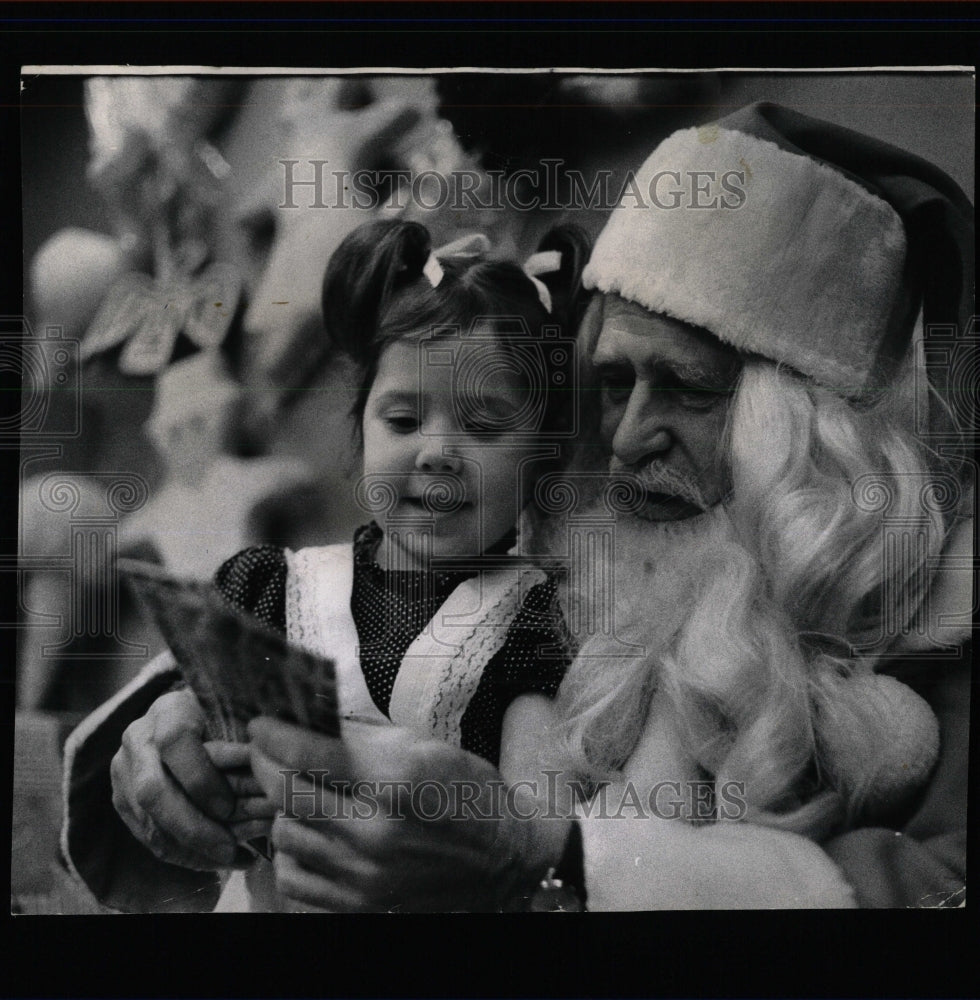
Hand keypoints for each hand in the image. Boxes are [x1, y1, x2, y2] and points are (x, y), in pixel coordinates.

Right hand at [110, 688, 271, 870]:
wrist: (181, 718)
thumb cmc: (222, 716)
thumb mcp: (236, 715)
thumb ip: (246, 740)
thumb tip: (268, 772)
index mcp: (169, 709)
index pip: (175, 741)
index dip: (201, 778)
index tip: (229, 806)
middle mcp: (139, 738)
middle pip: (152, 790)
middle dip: (192, 827)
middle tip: (228, 849)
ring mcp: (124, 770)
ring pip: (146, 819)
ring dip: (188, 848)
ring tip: (228, 859)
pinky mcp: (121, 797)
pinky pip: (146, 835)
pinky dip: (181, 853)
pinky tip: (213, 861)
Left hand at [247, 717, 571, 911]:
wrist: (504, 858)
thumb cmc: (467, 792)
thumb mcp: (424, 746)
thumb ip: (363, 737)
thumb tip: (311, 720)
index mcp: (395, 781)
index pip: (308, 753)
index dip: (274, 734)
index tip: (261, 723)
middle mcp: (375, 832)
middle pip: (286, 794)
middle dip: (266, 764)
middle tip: (265, 750)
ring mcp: (365, 876)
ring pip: (284, 836)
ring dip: (283, 809)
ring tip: (298, 793)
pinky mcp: (359, 907)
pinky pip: (294, 879)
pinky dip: (291, 854)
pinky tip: (309, 834)